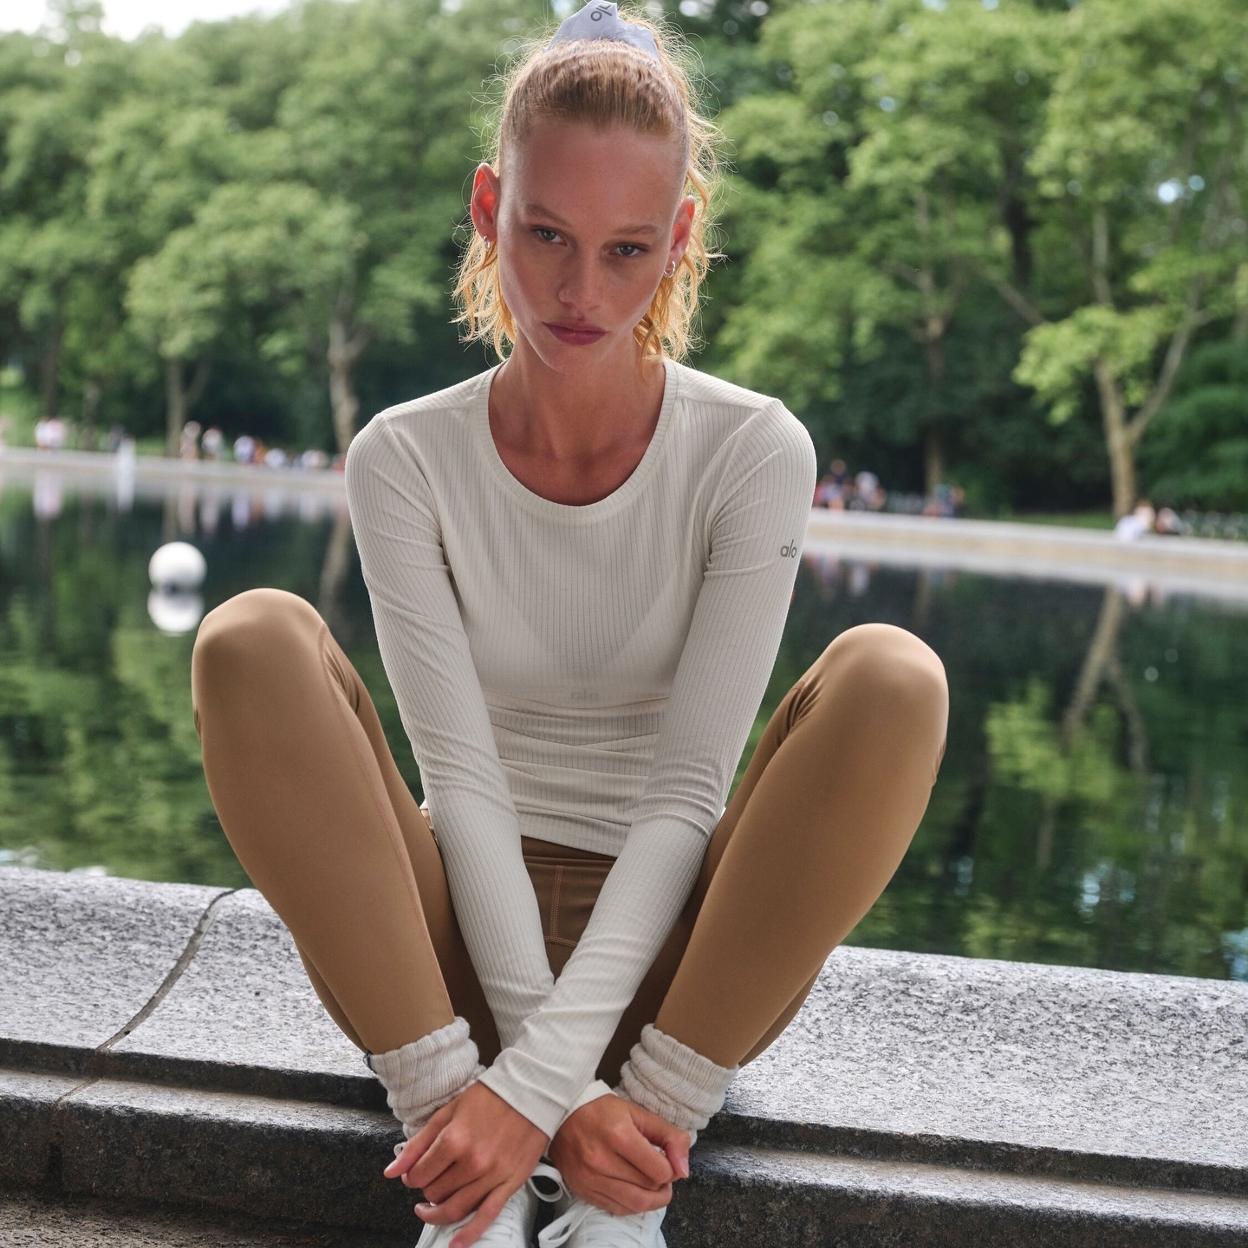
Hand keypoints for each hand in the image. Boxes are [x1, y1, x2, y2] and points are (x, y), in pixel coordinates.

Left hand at [382, 1080, 548, 1247]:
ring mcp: (492, 1176)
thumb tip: (391, 1172)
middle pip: (435, 1193)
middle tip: (432, 1176)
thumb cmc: (490, 1097)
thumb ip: (418, 1143)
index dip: (412, 1175)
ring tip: (432, 1205)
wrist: (532, 1091)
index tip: (415, 1170)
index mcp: (454, 1140)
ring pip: (455, 1209)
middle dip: (428, 1187)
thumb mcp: (449, 1111)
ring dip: (438, 1211)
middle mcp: (472, 1162)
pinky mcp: (510, 1184)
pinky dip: (469, 1234)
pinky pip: (486, 1216)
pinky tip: (455, 1243)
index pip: (418, 1175)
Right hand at [548, 1092, 690, 1215]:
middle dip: (662, 1183)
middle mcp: (602, 1160)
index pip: (660, 1171)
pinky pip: (617, 1209)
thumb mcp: (638, 1113)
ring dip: (651, 1199)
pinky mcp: (583, 1190)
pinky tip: (633, 1189)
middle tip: (661, 1171)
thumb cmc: (602, 1111)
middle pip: (649, 1188)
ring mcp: (591, 1179)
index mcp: (619, 1135)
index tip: (667, 1160)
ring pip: (635, 1205)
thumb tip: (684, 1169)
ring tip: (653, 1185)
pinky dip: (632, 1204)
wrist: (562, 1115)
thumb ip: (668, 1136)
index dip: (670, 1168)